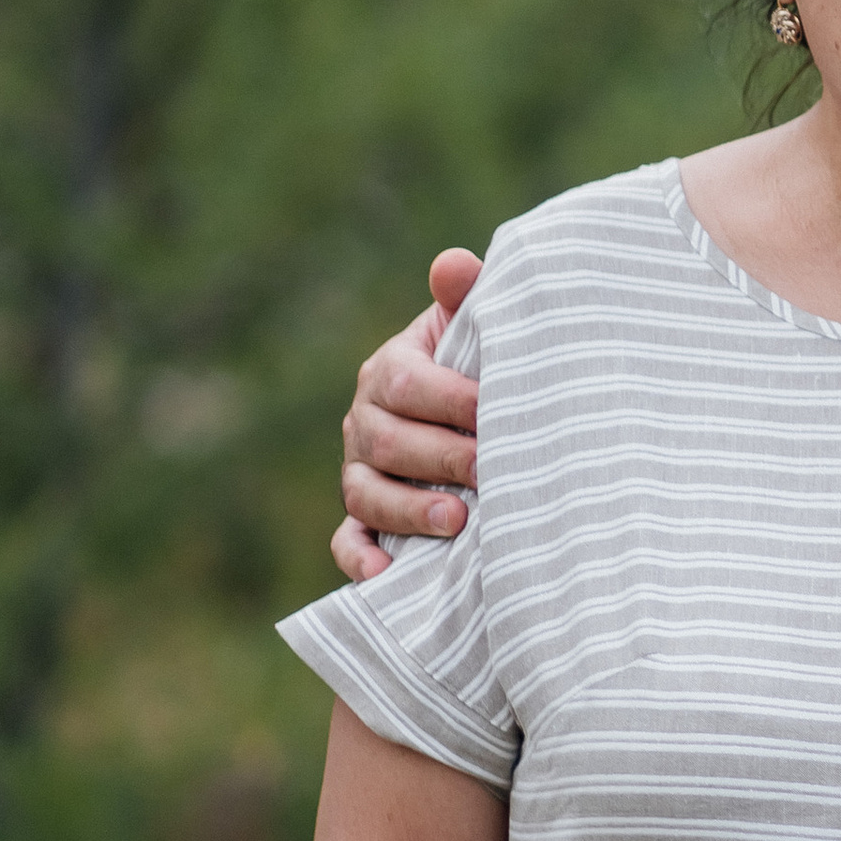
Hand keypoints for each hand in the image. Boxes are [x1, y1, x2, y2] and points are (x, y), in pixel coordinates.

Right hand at [331, 252, 482, 579]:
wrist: (480, 418)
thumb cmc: (483, 369)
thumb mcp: (474, 331)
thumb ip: (466, 297)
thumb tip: (454, 264)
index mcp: (390, 372)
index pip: (406, 383)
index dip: (448, 399)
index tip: (492, 412)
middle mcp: (366, 422)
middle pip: (387, 443)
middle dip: (439, 458)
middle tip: (488, 470)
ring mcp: (360, 473)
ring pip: (366, 494)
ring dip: (409, 511)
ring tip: (457, 523)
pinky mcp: (363, 519)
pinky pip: (348, 541)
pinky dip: (359, 559)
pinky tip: (386, 576)